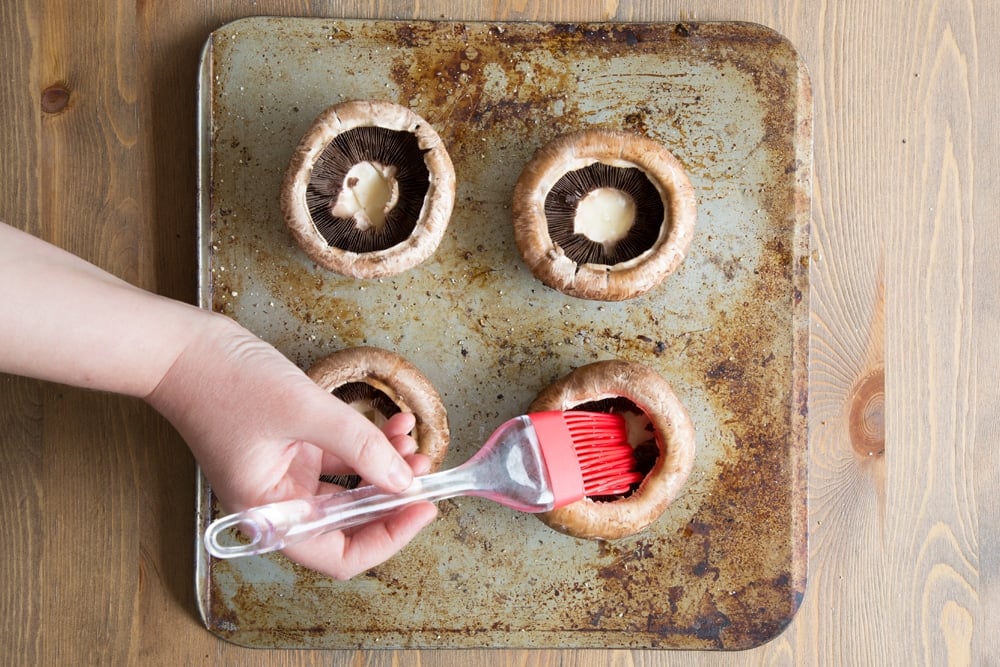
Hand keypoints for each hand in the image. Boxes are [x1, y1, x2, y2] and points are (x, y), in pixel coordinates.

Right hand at [146, 314, 437, 578]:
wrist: (182, 346)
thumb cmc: (225, 382)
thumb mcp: (303, 410)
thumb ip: (359, 446)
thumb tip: (405, 481)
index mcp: (269, 513)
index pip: (337, 555)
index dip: (386, 539)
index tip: (421, 510)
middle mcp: (278, 501)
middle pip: (349, 523)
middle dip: (392, 498)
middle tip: (426, 473)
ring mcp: (286, 474)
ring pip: (350, 488)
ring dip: (386, 467)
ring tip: (416, 441)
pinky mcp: (291, 447)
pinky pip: (341, 458)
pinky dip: (369, 444)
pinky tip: (397, 424)